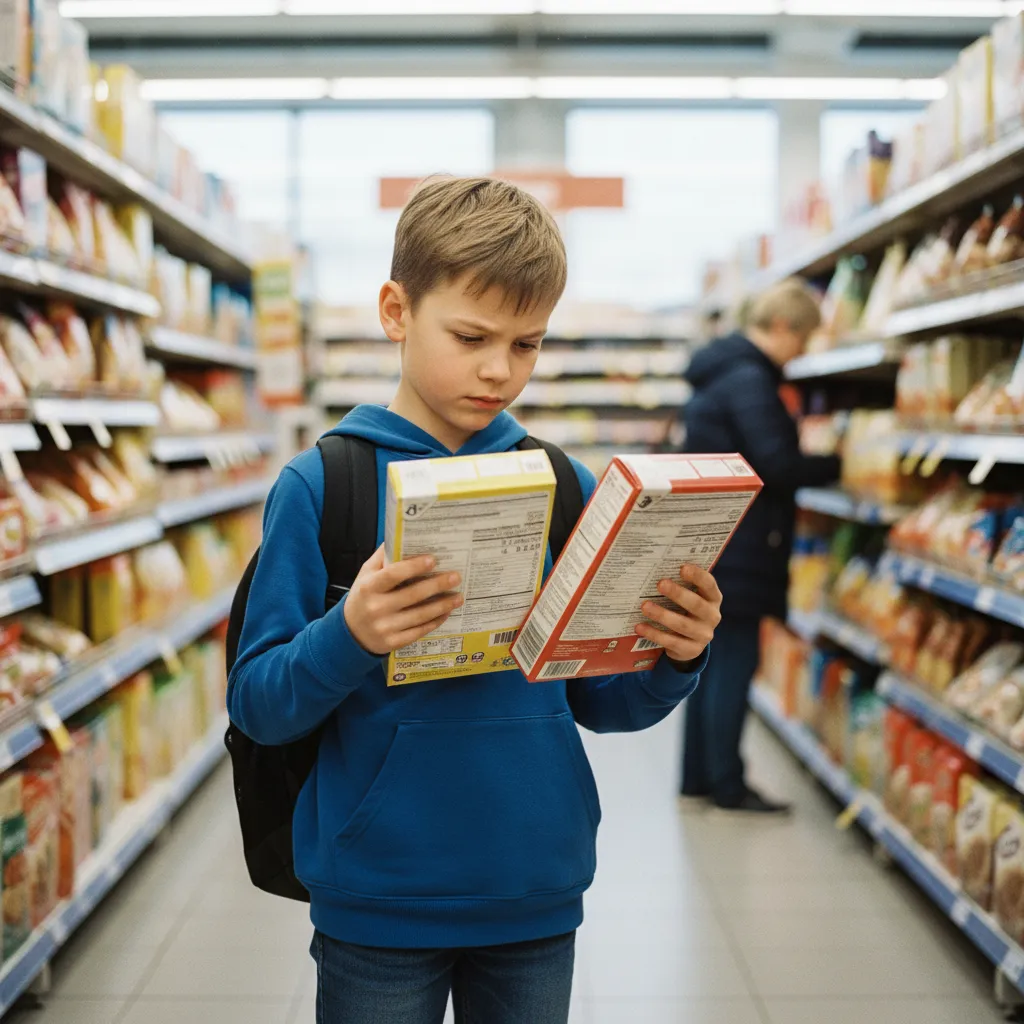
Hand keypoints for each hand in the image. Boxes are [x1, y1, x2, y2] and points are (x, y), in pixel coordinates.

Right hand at [343, 545, 462, 655]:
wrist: (351, 633)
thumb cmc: (363, 597)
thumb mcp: (366, 575)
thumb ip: (383, 557)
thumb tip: (401, 536)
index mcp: (369, 587)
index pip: (393, 575)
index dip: (414, 567)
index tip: (433, 559)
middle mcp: (376, 608)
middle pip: (413, 595)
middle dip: (437, 585)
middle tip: (456, 577)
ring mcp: (385, 627)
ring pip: (421, 615)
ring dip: (443, 605)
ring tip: (458, 596)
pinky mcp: (393, 642)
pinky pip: (420, 631)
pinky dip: (435, 621)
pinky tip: (446, 612)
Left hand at [637, 564, 722, 664]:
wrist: (690, 644)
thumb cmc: (687, 612)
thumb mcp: (689, 599)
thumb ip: (681, 586)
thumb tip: (657, 568)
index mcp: (713, 598)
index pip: (709, 585)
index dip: (697, 576)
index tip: (682, 568)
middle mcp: (712, 616)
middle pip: (697, 604)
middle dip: (678, 594)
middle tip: (660, 584)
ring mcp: (703, 635)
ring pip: (682, 624)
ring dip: (662, 615)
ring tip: (644, 606)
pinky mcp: (692, 650)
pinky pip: (671, 641)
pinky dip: (654, 633)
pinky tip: (640, 626)